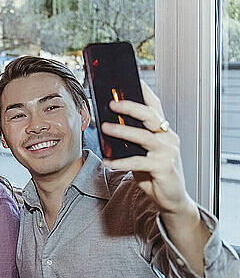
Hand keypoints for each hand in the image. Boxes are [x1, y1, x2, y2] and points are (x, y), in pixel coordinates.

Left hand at [100, 81, 194, 214]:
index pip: (155, 106)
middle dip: (130, 107)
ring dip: (122, 131)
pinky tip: (107, 162)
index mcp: (164, 131)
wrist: (172, 198)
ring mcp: (167, 152)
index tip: (132, 79)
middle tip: (112, 103)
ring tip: (104, 128)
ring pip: (143, 137)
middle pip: (150, 116)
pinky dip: (120, 162)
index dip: (145, 92)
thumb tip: (108, 126)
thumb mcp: (143, 152)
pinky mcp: (163, 167)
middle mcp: (169, 138)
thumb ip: (132, 140)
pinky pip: (137, 162)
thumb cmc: (154, 173)